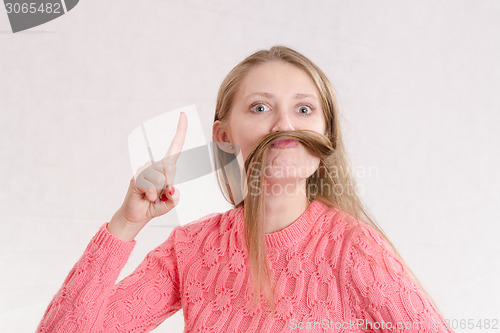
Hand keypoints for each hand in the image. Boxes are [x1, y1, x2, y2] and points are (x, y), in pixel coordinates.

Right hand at [108, 112, 187, 239]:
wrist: (137, 215)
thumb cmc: (155, 206)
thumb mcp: (171, 203)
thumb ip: (175, 197)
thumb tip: (172, 188)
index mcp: (166, 167)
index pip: (175, 147)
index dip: (180, 131)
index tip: (183, 114)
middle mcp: (155, 165)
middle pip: (170, 167)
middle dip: (169, 185)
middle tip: (161, 196)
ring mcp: (144, 169)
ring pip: (161, 179)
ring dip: (159, 193)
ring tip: (151, 197)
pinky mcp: (136, 177)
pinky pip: (151, 186)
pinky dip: (152, 196)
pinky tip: (145, 197)